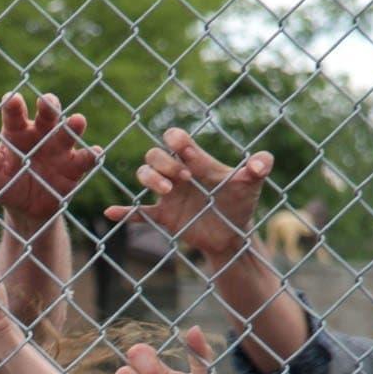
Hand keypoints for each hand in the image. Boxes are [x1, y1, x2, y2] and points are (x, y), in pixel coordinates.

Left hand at [0, 92, 100, 228]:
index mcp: (16, 131)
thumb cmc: (7, 186)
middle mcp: (41, 134)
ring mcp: (60, 148)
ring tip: (77, 121)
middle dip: (49, 106)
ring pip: (69, 132)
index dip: (14, 105)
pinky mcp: (75, 166)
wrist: (27, 211)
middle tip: (46, 102)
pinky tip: (95, 153)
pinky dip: (92, 155)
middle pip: (47, 114)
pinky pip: (86, 159)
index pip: (14, 114)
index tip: (12, 99)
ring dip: (74, 125)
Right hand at [105, 129, 271, 263]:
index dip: (177, 141)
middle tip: (185, 178)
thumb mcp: (252, 185)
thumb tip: (260, 163)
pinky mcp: (162, 216)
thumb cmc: (240, 203)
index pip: (176, 139)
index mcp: (195, 160)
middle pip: (154, 155)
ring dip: (151, 178)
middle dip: (164, 163)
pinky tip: (111, 213)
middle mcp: (177, 173)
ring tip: (167, 190)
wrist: (232, 234)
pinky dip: (124, 212)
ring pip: (143, 175)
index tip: (189, 152)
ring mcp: (167, 194)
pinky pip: (137, 212)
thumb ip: (260, 167)